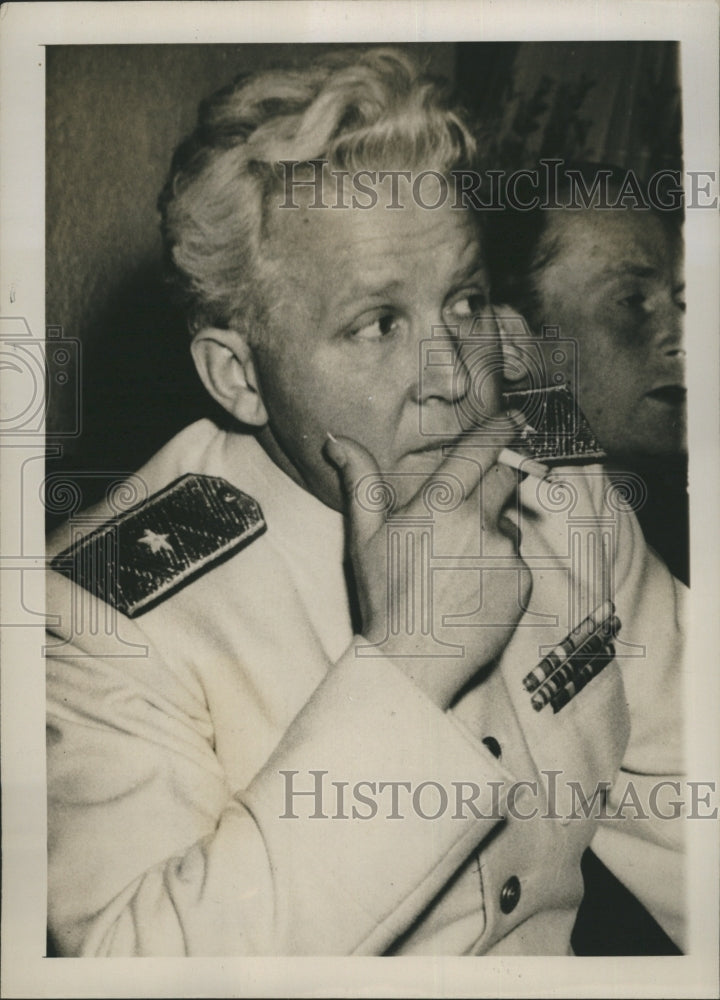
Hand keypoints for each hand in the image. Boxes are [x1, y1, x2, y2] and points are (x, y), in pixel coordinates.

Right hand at [325, 432, 531, 708]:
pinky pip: (517, 560)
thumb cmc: (384, 598)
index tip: (510, 420)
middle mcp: (479, 522)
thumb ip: (359, 481)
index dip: (499, 430)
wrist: (414, 661)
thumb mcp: (364, 537)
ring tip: (460, 562)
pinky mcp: (522, 583)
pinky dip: (501, 565)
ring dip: (494, 528)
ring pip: (510, 522)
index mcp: (440, 504)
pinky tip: (472, 586)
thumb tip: (336, 441)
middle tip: (476, 496)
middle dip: (499, 476)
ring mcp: (505, 553)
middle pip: (506, 477)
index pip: (481, 449)